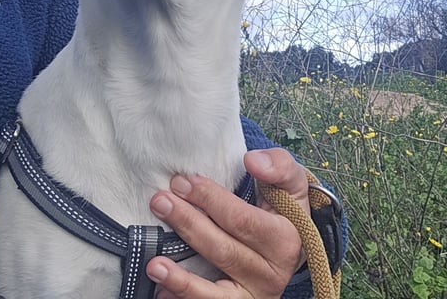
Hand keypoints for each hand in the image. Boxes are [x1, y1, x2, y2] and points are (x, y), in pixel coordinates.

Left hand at [147, 148, 308, 297]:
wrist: (293, 245)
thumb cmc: (284, 209)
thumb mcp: (291, 184)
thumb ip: (278, 166)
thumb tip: (252, 161)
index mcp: (285, 239)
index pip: (242, 219)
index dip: (210, 200)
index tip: (183, 181)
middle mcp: (272, 272)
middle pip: (223, 250)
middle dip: (188, 224)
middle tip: (160, 202)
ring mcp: (255, 294)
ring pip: (215, 291)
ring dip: (181, 279)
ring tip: (153, 264)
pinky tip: (161, 291)